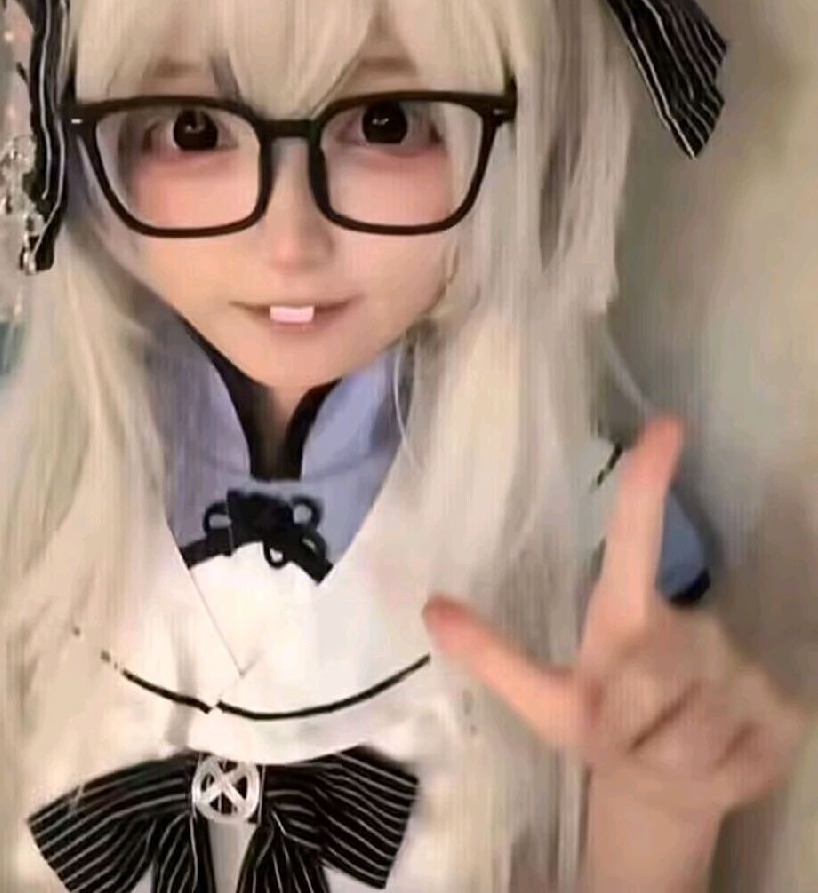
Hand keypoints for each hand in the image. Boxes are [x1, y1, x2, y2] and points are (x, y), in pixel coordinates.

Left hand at [422, 417, 810, 825]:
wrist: (667, 788)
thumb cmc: (602, 726)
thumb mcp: (540, 698)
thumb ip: (490, 655)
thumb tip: (429, 609)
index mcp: (627, 610)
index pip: (636, 535)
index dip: (647, 481)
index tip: (666, 422)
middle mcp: (689, 625)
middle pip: (650, 674)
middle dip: (625, 724)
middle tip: (624, 737)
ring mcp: (740, 667)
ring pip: (690, 727)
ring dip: (661, 758)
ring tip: (661, 753)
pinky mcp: (781, 712)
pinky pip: (734, 756)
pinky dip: (709, 778)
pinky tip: (710, 768)